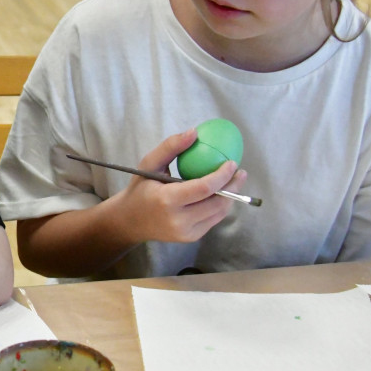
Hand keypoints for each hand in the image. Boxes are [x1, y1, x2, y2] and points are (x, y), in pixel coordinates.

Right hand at [107, 128, 247, 244]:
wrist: (130, 221)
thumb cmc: (140, 188)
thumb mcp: (149, 164)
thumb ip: (170, 147)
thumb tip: (194, 132)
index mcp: (166, 200)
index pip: (204, 188)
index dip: (222, 175)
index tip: (232, 162)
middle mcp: (178, 220)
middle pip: (217, 202)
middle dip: (233, 186)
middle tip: (240, 171)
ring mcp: (186, 232)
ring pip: (219, 212)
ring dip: (230, 195)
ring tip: (233, 181)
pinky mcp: (191, 237)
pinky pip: (213, 219)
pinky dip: (220, 205)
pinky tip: (220, 193)